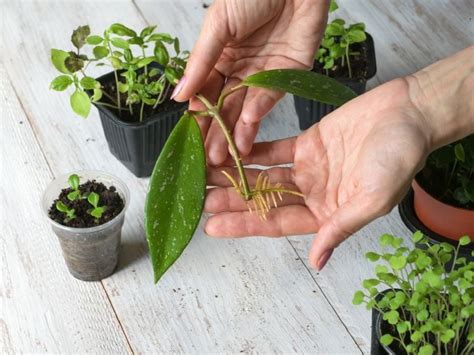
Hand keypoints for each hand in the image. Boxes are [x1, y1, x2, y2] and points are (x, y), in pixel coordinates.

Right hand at [172, 0, 328, 164]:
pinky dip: (259, 111)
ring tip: (228, 155)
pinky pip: (271, 96)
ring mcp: (264, 73)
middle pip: (226, 107)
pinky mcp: (288, 74)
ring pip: (247, 108)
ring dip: (237, 131)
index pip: (205, 94)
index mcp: (220, 57)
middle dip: (217, 132)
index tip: (190, 138)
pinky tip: (245, 126)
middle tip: (209, 158)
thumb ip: (200, 63)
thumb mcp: (217, 26)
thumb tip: (179, 96)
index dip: (198, 116)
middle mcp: (241, 69)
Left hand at [203, 78, 430, 269]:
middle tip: (200, 199)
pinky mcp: (308, 143)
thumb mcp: (373, 199)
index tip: (213, 227)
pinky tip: (230, 150)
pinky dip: (253, 150)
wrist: (410, 114)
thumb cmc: (399, 157)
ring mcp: (308, 169)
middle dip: (232, 200)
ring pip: (264, 175)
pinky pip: (274, 149)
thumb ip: (341, 228)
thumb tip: (318, 262)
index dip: (244, 225)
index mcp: (327, 215)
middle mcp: (313, 195)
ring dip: (236, 175)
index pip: (276, 224)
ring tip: (205, 175)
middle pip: (264, 200)